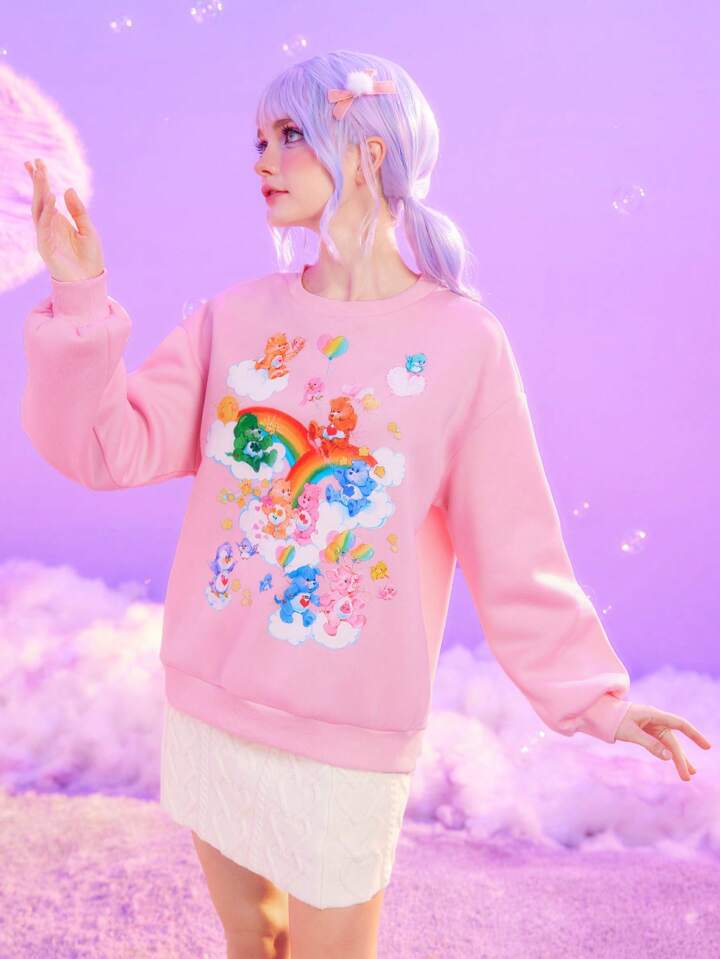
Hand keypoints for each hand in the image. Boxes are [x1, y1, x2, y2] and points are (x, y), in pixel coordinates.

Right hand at [24, 157, 105, 282]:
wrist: (89, 282)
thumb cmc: (89, 257)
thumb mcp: (88, 229)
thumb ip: (78, 211)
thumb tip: (68, 188)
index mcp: (57, 221)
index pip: (45, 197)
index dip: (39, 180)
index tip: (36, 162)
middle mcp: (48, 227)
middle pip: (39, 200)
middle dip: (37, 182)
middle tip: (35, 163)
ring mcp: (45, 237)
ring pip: (39, 211)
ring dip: (40, 193)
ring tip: (41, 176)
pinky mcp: (46, 248)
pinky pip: (44, 228)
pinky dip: (46, 214)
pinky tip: (50, 200)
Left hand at [614, 703, 711, 781]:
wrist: (602, 713)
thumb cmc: (615, 720)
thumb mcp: (631, 732)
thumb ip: (649, 744)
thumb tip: (669, 757)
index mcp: (654, 715)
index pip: (680, 724)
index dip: (694, 734)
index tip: (707, 746)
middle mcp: (656, 720)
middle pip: (673, 741)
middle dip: (681, 759)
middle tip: (689, 776)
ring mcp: (652, 726)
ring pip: (669, 744)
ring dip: (677, 758)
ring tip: (688, 774)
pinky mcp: (647, 732)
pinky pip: (661, 744)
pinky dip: (667, 754)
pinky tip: (674, 763)